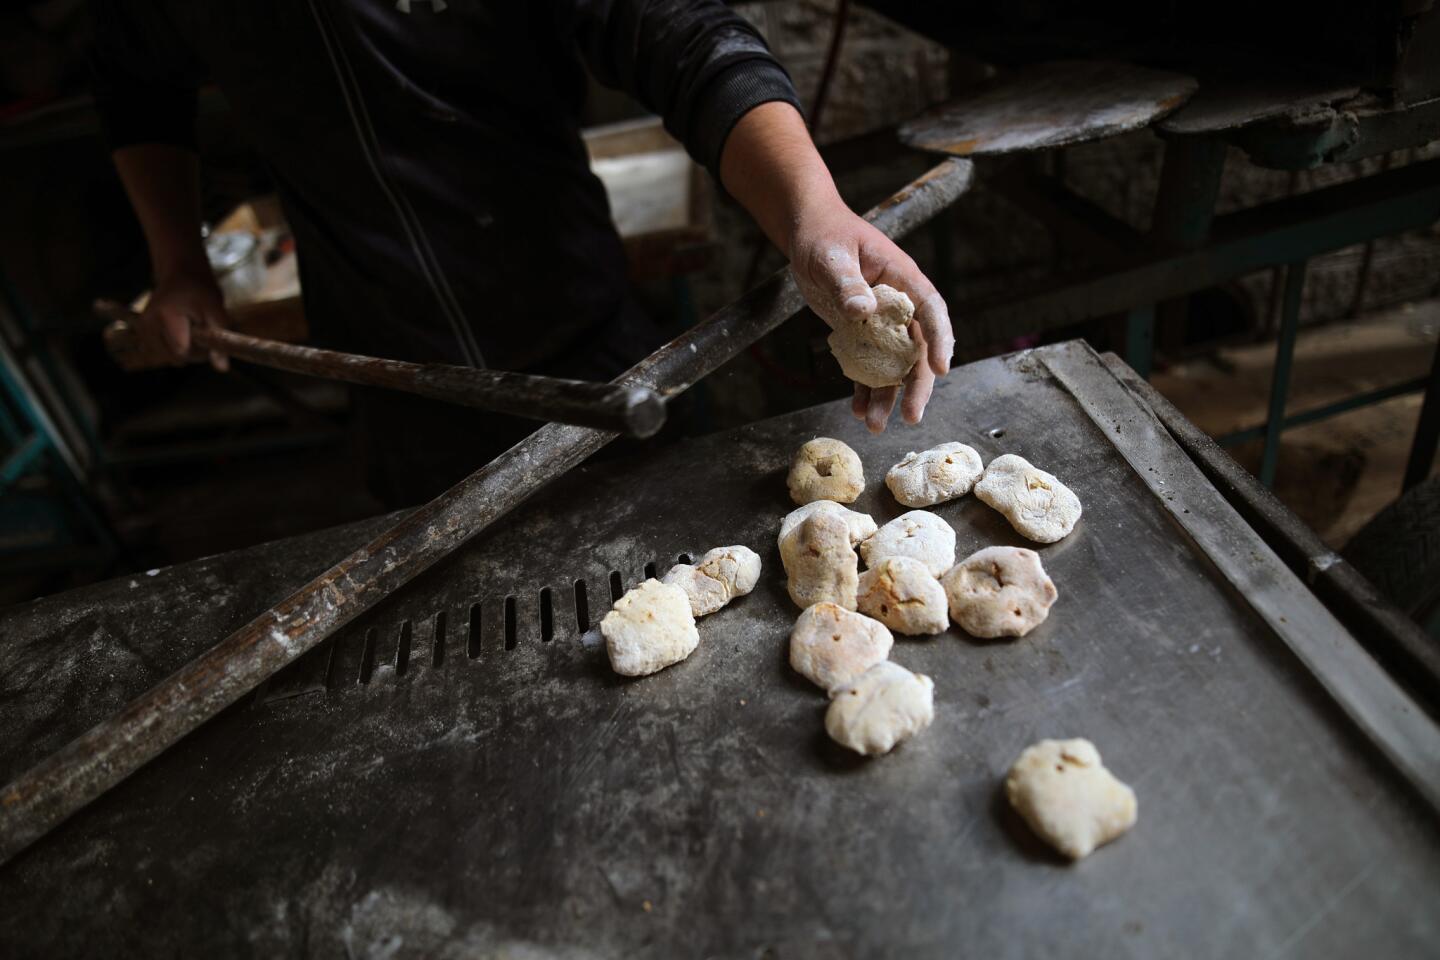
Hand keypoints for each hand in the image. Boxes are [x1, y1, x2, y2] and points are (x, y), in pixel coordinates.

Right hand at [139, 266, 229, 370]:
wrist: (182, 274)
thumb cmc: (201, 292)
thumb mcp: (217, 313)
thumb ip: (218, 341)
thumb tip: (222, 369)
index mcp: (166, 316)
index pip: (181, 352)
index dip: (198, 352)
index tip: (207, 337)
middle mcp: (149, 322)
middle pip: (172, 357)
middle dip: (191, 352)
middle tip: (201, 333)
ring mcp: (143, 326)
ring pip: (166, 356)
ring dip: (181, 350)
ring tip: (190, 331)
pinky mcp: (142, 329)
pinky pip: (160, 350)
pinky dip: (172, 346)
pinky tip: (180, 332)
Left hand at [789, 202, 952, 432]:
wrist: (810, 236)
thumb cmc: (826, 237)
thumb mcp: (833, 257)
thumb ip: (847, 283)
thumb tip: (862, 309)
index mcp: (903, 279)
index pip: (930, 310)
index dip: (939, 340)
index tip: (942, 368)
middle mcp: (900, 307)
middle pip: (917, 350)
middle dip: (916, 385)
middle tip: (911, 417)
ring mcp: (882, 324)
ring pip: (894, 366)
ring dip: (888, 396)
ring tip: (875, 425)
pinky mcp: (862, 336)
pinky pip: (869, 369)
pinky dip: (865, 390)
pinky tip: (858, 411)